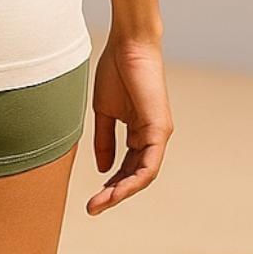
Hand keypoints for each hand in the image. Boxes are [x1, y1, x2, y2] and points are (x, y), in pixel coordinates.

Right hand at [87, 36, 172, 215]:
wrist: (128, 45)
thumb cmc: (116, 71)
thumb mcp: (104, 112)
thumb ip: (105, 140)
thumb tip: (103, 169)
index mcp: (139, 132)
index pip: (127, 166)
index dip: (110, 184)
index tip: (93, 198)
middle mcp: (152, 137)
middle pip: (135, 175)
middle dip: (113, 193)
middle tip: (93, 208)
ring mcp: (158, 134)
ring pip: (143, 175)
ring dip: (121, 192)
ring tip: (100, 204)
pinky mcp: (159, 129)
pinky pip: (149, 164)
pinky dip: (133, 179)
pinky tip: (116, 190)